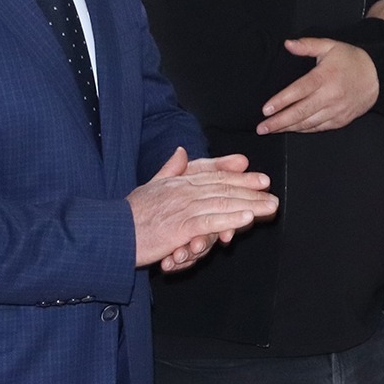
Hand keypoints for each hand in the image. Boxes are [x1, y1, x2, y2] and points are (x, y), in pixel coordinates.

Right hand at [128, 148, 274, 268]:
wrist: (110, 234)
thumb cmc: (128, 215)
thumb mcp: (150, 186)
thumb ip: (169, 169)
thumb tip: (182, 150)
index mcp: (178, 182)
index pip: (215, 177)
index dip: (240, 176)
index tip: (261, 179)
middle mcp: (183, 192)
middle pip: (224, 189)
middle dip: (251, 191)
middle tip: (273, 194)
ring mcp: (182, 209)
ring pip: (222, 204)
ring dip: (249, 206)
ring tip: (269, 207)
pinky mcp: (179, 228)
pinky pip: (209, 222)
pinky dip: (229, 219)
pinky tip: (247, 218)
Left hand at [260, 39, 378, 133]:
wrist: (378, 76)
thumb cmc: (351, 60)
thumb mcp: (330, 46)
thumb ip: (307, 45)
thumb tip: (288, 44)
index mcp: (326, 77)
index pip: (300, 91)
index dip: (282, 101)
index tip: (266, 109)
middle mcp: (331, 96)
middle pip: (301, 111)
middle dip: (279, 122)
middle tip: (261, 127)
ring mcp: (336, 110)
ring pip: (308, 123)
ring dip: (288, 128)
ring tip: (271, 130)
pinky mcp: (341, 120)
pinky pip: (319, 128)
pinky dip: (303, 130)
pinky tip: (291, 129)